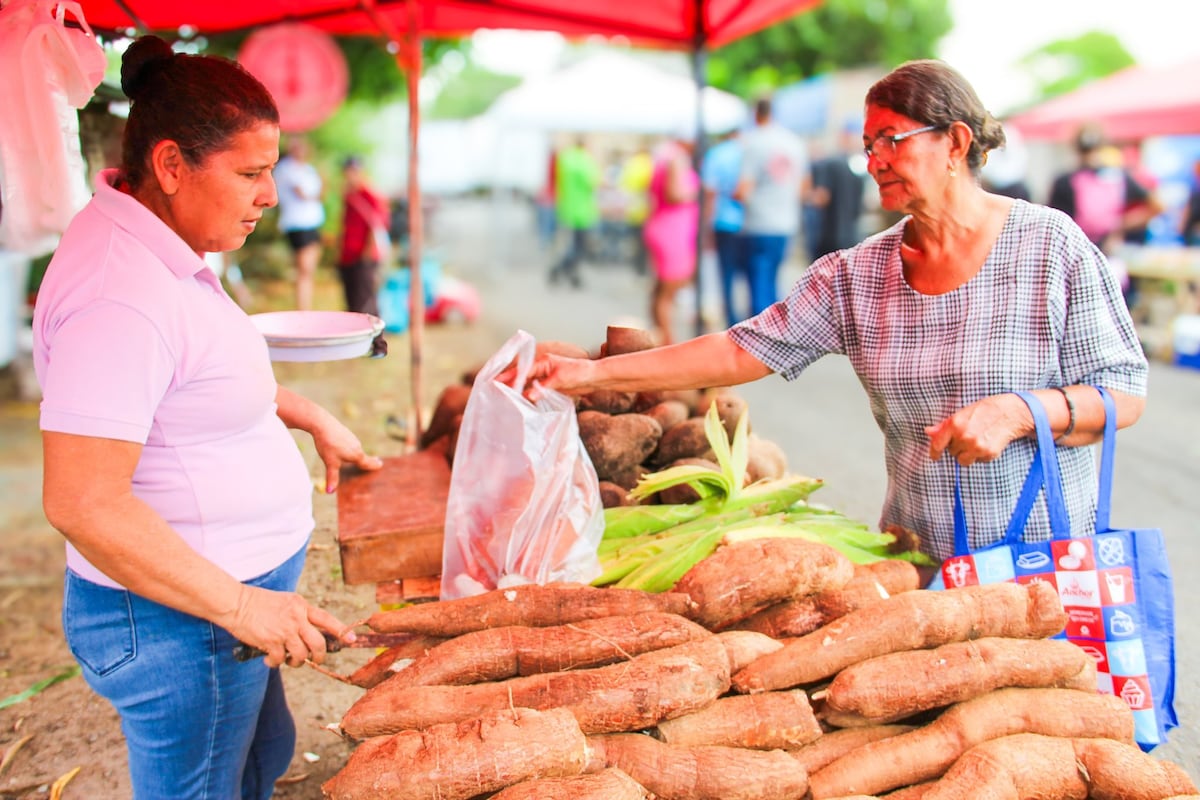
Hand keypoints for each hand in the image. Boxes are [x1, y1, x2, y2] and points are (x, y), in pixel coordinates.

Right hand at [224, 585, 356, 667]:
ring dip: (296, 662)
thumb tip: (310, 634)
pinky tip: (269, 659)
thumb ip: (299, 615)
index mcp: (301, 606)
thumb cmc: (259, 603)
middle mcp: (296, 618)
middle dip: (319, 656)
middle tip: (314, 660)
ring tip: (288, 659)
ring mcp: (284, 630)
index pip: (326, 619)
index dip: (341, 631)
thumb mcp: (285, 602)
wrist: (236, 603)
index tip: (352, 639)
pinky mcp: (271, 641)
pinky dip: (275, 663)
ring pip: (301, 655)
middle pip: (318, 643)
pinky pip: (280, 660)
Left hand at [312, 416, 382, 493]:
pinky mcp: (346, 433)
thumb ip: (332, 477)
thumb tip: (330, 492)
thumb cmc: (328, 444)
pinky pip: (351, 443)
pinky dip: (351, 448)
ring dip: (358, 454)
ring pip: (357, 449)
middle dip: (368, 460)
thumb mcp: (330, 463)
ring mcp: (352, 439)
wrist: (322, 423)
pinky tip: (344, 448)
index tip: (380, 464)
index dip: (374, 465)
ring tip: (358, 458)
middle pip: (363, 456)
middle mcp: (357, 446)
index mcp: (356, 455)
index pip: (368, 463)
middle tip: (375, 462)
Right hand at [498, 354, 595, 400]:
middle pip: (522, 376)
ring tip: (506, 399)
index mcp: (543, 362)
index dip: (510, 378)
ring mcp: (546, 378)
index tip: (497, 383)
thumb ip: (543, 388)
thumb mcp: (560, 380)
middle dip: (510, 383)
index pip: (522, 370)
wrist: (595, 378)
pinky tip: (522, 403)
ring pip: (528, 384)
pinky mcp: (551, 387)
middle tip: (496, 391)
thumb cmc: (580, 373)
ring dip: (518, 391)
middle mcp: (543, 369)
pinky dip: (528, 396)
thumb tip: (528, 395)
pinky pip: (536, 391)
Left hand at [925, 393, 1031, 465]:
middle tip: (969, 436)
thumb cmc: (985, 410)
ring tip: (976, 441)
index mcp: (954, 424)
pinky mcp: (988, 453)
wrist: (1010, 413)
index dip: (934, 452)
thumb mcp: (962, 413)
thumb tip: (928, 432)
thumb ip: (944, 426)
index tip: (934, 456)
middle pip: (952, 452)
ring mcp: (976, 446)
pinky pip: (978, 461)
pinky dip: (980, 455)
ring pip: (963, 460)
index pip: (938, 444)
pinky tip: (987, 442)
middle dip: (957, 447)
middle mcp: (964, 436)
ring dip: (967, 454)